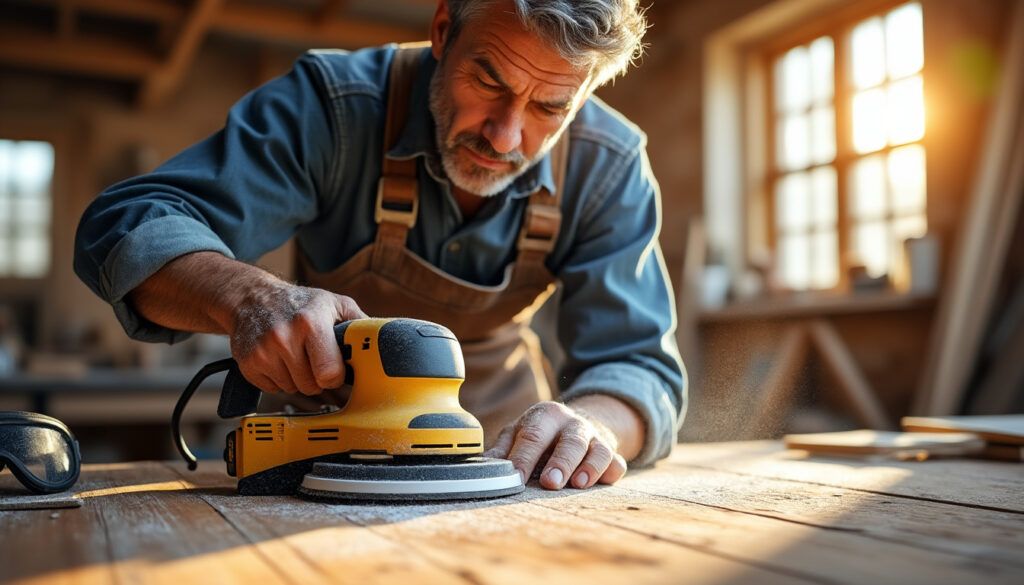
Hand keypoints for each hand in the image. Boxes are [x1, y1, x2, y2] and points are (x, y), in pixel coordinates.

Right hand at [229, 282, 366, 394]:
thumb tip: (383, 341)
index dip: (335, 375)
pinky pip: (273, 389)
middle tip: (313, 357)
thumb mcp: (334, 304)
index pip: (330, 374)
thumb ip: (359, 324)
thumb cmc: (299, 302)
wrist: (252, 297)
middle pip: (312, 386)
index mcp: (310, 323)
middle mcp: (284, 337)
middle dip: (317, 377)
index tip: (334, 367)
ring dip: (298, 378)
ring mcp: (263, 352)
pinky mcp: (248, 364)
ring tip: (295, 354)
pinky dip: (278, 379)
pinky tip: (278, 359)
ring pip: (293, 389)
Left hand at [483, 400, 629, 489]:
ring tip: (578, 484)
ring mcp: (595, 438)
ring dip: (589, 467)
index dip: (524, 456)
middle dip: (560, 461)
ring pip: (598, 450)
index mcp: (546, 415)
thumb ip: (503, 449)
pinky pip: (617, 462)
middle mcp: (573, 424)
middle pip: (570, 440)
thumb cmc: (542, 433)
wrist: (577, 424)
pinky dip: (611, 472)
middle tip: (549, 482)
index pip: (534, 435)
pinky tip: (602, 482)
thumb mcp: (518, 433)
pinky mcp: (611, 453)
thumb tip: (482, 466)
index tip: (515, 476)